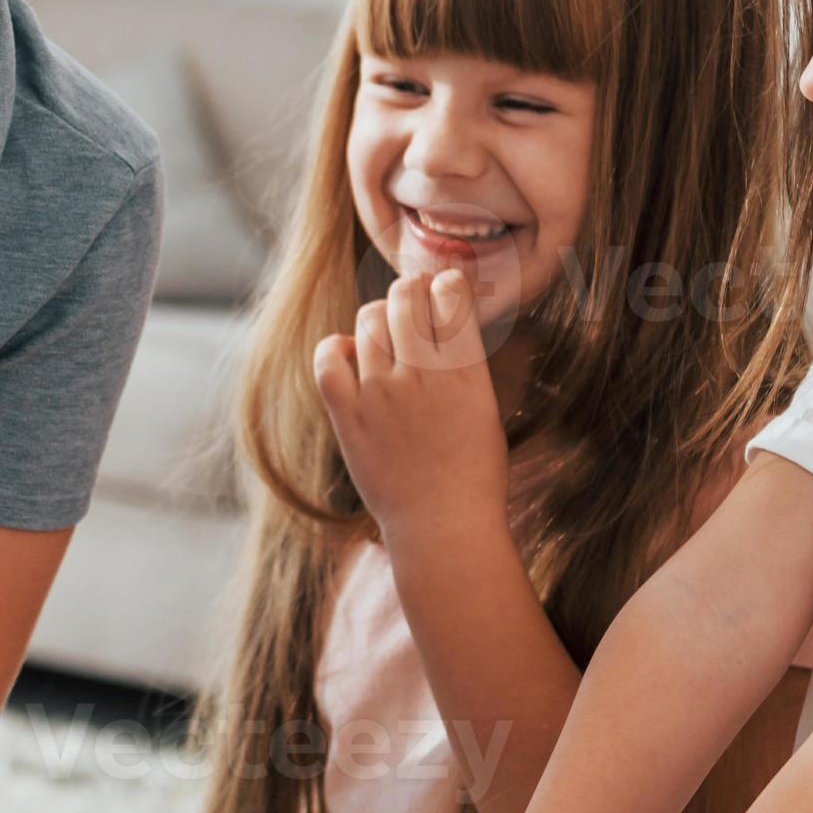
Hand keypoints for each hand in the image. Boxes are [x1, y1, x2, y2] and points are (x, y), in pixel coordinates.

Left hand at [314, 269, 509, 538]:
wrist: (444, 528)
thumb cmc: (473, 475)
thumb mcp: (484, 408)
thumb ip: (463, 364)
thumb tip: (443, 326)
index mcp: (466, 370)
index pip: (450, 293)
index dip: (445, 284)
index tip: (442, 290)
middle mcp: (423, 374)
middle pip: (404, 297)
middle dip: (408, 289)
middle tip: (409, 297)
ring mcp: (381, 393)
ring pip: (368, 320)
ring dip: (377, 317)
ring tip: (383, 331)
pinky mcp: (349, 416)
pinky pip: (328, 358)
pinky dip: (336, 348)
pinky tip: (349, 355)